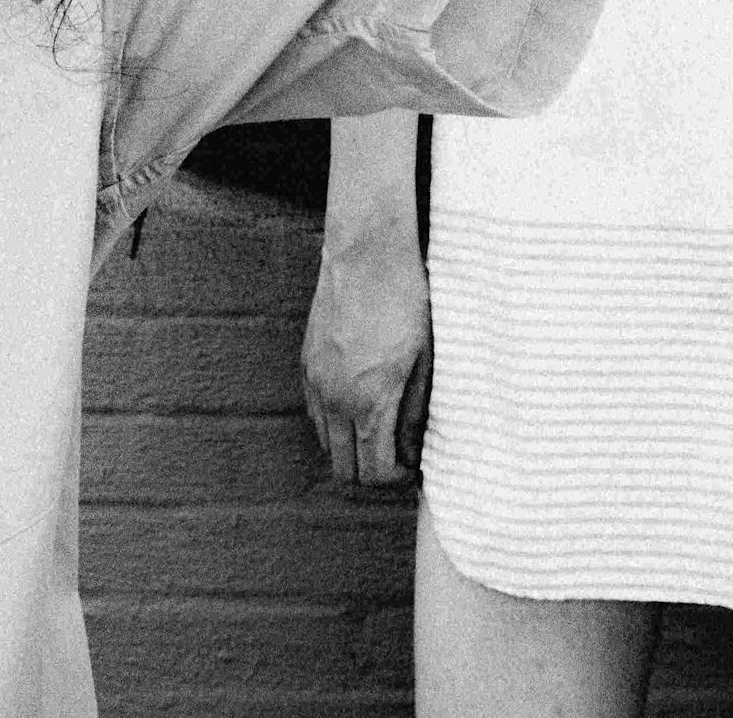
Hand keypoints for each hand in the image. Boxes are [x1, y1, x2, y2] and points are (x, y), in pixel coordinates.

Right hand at [300, 233, 433, 488]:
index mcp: (370, 401)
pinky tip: (362, 402)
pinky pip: (316, 414)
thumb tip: (413, 449)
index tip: (413, 467)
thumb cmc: (406, 300)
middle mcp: (335, 400)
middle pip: (344, 470)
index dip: (396, 479)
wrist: (367, 254)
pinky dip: (337, 421)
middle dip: (372, 471)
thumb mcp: (426, 357)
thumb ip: (416, 409)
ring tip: (383, 428)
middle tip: (399, 455)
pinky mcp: (306, 366)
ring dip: (352, 447)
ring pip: (327, 444)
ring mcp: (316, 384)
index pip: (374, 472)